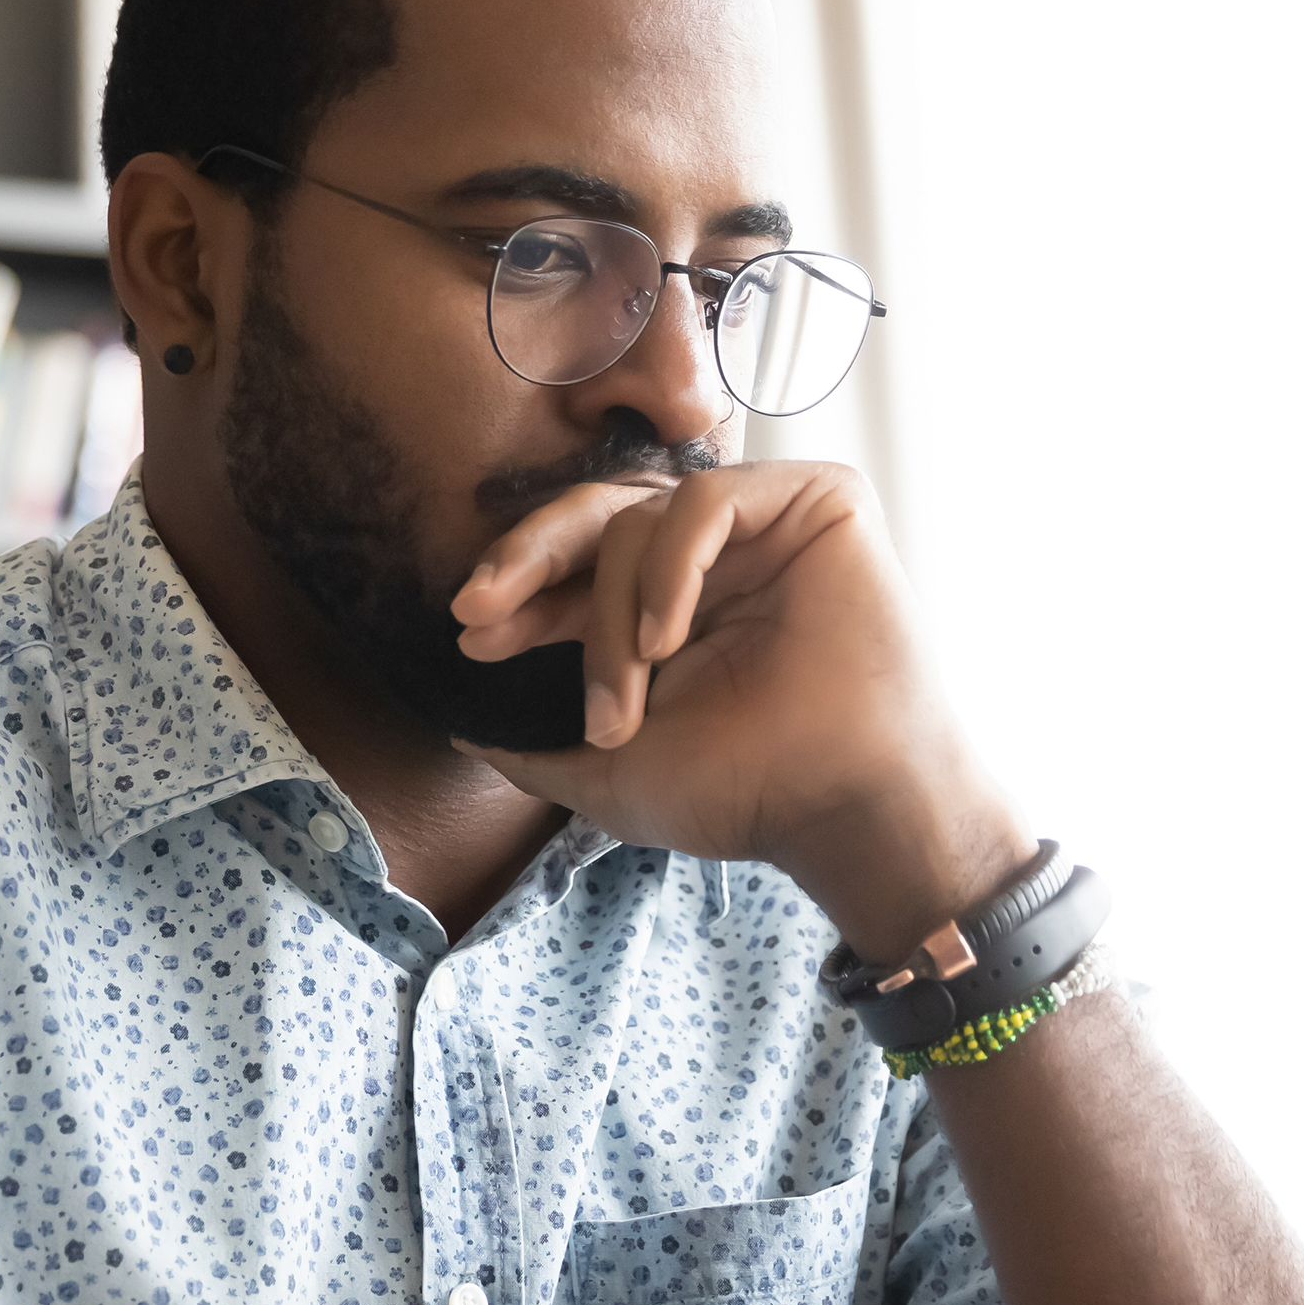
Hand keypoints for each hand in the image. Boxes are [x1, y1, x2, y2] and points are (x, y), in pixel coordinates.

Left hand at [449, 463, 1026, 960]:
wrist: (843, 805)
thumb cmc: (747, 793)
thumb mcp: (609, 777)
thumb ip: (532, 753)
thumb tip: (461, 734)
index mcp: (671, 607)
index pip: (577, 568)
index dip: (520, 593)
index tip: (471, 635)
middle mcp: (715, 559)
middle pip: (598, 516)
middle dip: (526, 559)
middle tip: (480, 608)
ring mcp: (766, 526)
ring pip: (643, 518)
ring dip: (612, 613)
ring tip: (625, 699)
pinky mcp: (818, 501)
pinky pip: (709, 499)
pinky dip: (672, 564)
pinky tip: (668, 635)